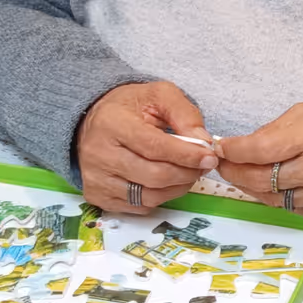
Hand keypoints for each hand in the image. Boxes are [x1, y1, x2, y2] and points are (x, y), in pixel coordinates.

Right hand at [77, 81, 218, 214]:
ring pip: (148, 196)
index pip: (154, 146)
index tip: (208, 156)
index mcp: (111, 123)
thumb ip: (184, 114)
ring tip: (187, 173)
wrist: (94, 121)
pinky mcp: (98, 196)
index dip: (186, 155)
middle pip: (154, 175)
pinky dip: (160, 197)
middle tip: (202, 166)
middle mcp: (98, 154)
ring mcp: (96, 179)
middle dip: (186, 173)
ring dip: (177, 187)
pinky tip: (166, 182)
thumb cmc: (128, 108)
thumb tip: (202, 141)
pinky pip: (139, 206)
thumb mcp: (158, 95)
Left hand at [218, 103, 302, 224]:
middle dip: (234, 172)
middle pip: (261, 178)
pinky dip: (275, 198)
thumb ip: (280, 127)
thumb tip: (244, 144)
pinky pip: (290, 209)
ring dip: (251, 187)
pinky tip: (271, 186)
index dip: (235, 151)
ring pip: (271, 198)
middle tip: (222, 165)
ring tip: (242, 174)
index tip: (222, 148)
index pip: (263, 148)